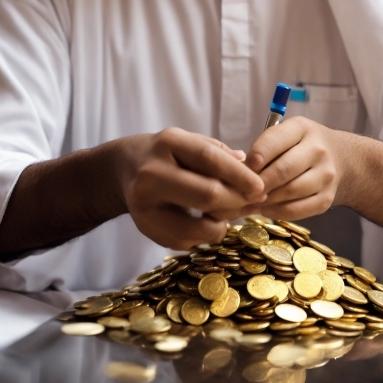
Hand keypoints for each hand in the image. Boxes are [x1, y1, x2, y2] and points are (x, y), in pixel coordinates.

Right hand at [116, 128, 265, 249]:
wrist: (122, 169)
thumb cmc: (165, 155)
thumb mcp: (188, 142)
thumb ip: (218, 152)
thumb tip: (249, 169)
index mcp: (167, 143)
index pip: (209, 158)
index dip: (239, 175)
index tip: (260, 187)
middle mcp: (152, 172)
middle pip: (207, 194)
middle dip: (236, 201)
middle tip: (250, 202)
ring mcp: (145, 203)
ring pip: (198, 226)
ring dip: (222, 224)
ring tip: (226, 213)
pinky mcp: (145, 228)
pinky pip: (186, 241)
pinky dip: (204, 235)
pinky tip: (205, 221)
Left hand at [242, 117, 343, 219]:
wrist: (341, 158)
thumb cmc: (301, 145)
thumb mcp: (286, 134)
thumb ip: (265, 148)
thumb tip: (238, 171)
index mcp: (302, 128)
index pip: (275, 140)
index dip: (257, 156)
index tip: (241, 168)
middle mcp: (317, 150)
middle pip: (283, 170)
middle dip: (258, 183)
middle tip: (241, 191)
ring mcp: (325, 175)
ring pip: (290, 191)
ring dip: (265, 200)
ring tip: (249, 201)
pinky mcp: (327, 198)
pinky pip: (298, 210)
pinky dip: (277, 212)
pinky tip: (264, 209)